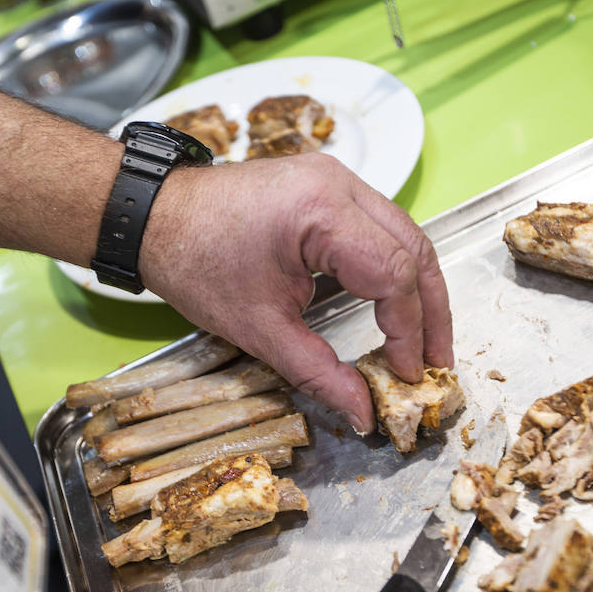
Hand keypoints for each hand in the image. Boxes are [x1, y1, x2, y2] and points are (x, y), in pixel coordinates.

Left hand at [140, 153, 452, 433]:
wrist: (154, 218)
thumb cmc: (194, 262)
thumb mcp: (258, 329)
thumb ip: (318, 372)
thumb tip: (363, 412)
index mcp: (321, 212)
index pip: (394, 274)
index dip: (409, 331)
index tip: (408, 374)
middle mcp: (339, 184)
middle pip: (415, 249)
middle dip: (433, 311)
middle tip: (438, 362)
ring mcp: (336, 179)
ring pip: (406, 235)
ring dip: (420, 289)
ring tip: (424, 341)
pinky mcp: (328, 187)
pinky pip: (380, 227)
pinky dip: (395, 268)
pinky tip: (395, 307)